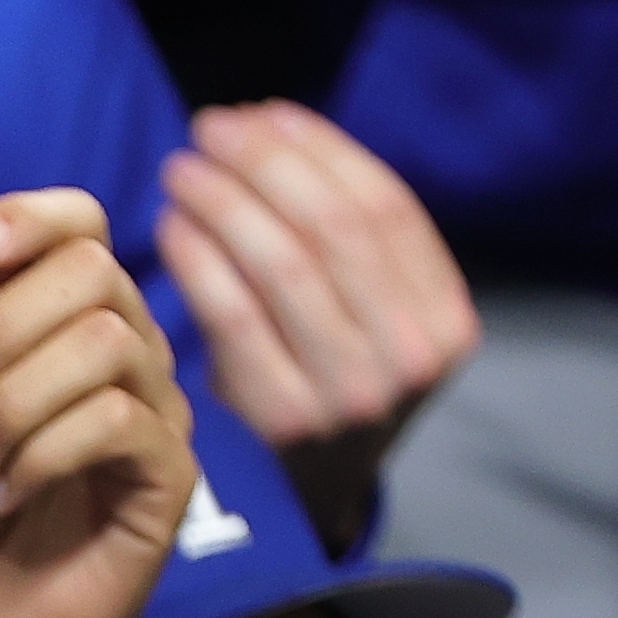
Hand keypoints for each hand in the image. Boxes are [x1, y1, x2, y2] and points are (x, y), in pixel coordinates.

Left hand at [0, 192, 193, 617]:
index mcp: (59, 325)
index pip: (84, 226)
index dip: (36, 216)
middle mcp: (121, 354)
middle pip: (94, 272)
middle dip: (2, 331)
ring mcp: (152, 412)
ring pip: (109, 343)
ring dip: (16, 404)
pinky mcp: (169, 477)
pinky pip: (122, 421)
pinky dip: (44, 453)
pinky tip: (6, 493)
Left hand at [158, 103, 476, 555]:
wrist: (299, 503)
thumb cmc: (320, 386)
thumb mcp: (363, 319)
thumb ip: (342, 245)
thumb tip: (273, 128)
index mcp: (448, 320)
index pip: (385, 206)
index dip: (321, 150)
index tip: (265, 114)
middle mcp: (414, 356)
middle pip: (334, 225)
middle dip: (266, 164)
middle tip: (208, 131)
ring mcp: (353, 391)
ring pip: (285, 261)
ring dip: (226, 200)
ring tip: (181, 170)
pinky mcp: (284, 418)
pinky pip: (235, 314)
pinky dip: (200, 258)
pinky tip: (169, 227)